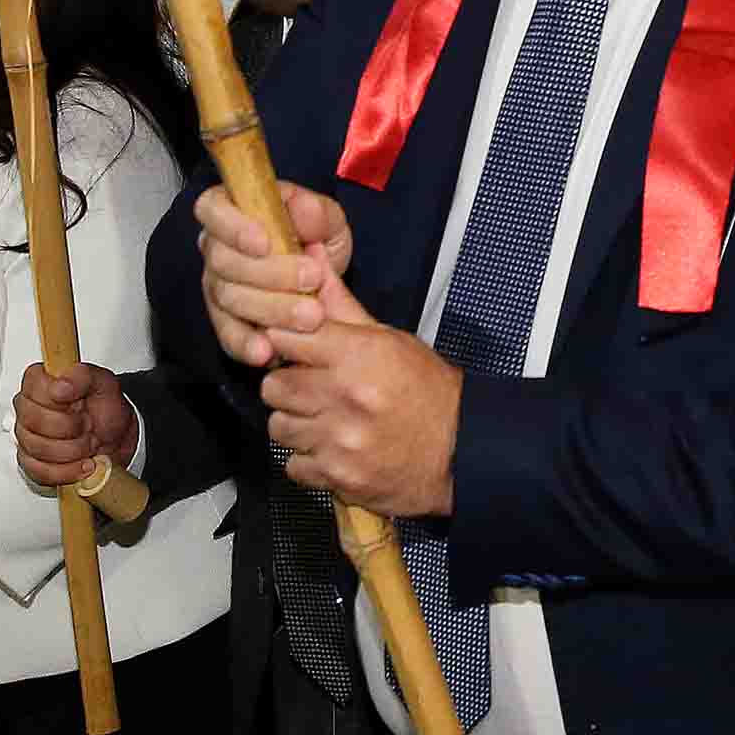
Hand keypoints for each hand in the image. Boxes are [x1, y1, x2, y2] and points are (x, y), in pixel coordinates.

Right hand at [16, 362, 134, 488]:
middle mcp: (27, 408)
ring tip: (89, 443)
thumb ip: (83, 376)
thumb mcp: (104, 383)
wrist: (117, 438)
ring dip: (72, 450)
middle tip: (88, 425)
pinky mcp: (30, 463)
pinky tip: (82, 464)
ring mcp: (26, 436)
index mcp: (40, 382)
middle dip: (70, 428)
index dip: (59, 401)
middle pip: (33, 420)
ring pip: (37, 448)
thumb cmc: (106, 409)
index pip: (33, 388)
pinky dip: (66, 471)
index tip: (79, 403)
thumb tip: (60, 386)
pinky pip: (39, 471)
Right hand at [197, 181, 358, 369]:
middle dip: (269, 273)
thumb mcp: (328, 220)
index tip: (264, 242)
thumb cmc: (316, 239)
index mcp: (233, 210)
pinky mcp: (226, 322)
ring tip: (311, 316)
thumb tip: (302, 207)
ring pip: (229, 298)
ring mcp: (218, 287)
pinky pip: (228, 335)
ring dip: (271, 309)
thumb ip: (317, 212)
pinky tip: (268, 352)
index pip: (212, 208)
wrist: (323, 282)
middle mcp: (216, 248)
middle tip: (312, 279)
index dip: (232, 226)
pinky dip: (247, 344)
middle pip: (223, 260)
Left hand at [259, 287, 460, 516]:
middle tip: (309, 389)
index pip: (284, 337)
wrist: (461, 449)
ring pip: (279, 426)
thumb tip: (311, 259)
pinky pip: (293, 465)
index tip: (294, 349)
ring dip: (296, 424)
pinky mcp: (339, 476)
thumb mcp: (389, 339)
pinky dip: (308, 461)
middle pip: (273, 385)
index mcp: (358, 354)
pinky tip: (331, 450)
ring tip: (323, 420)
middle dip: (287, 386)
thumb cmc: (427, 392)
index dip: (284, 342)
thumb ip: (340, 304)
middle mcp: (346, 396)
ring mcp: (340, 439)